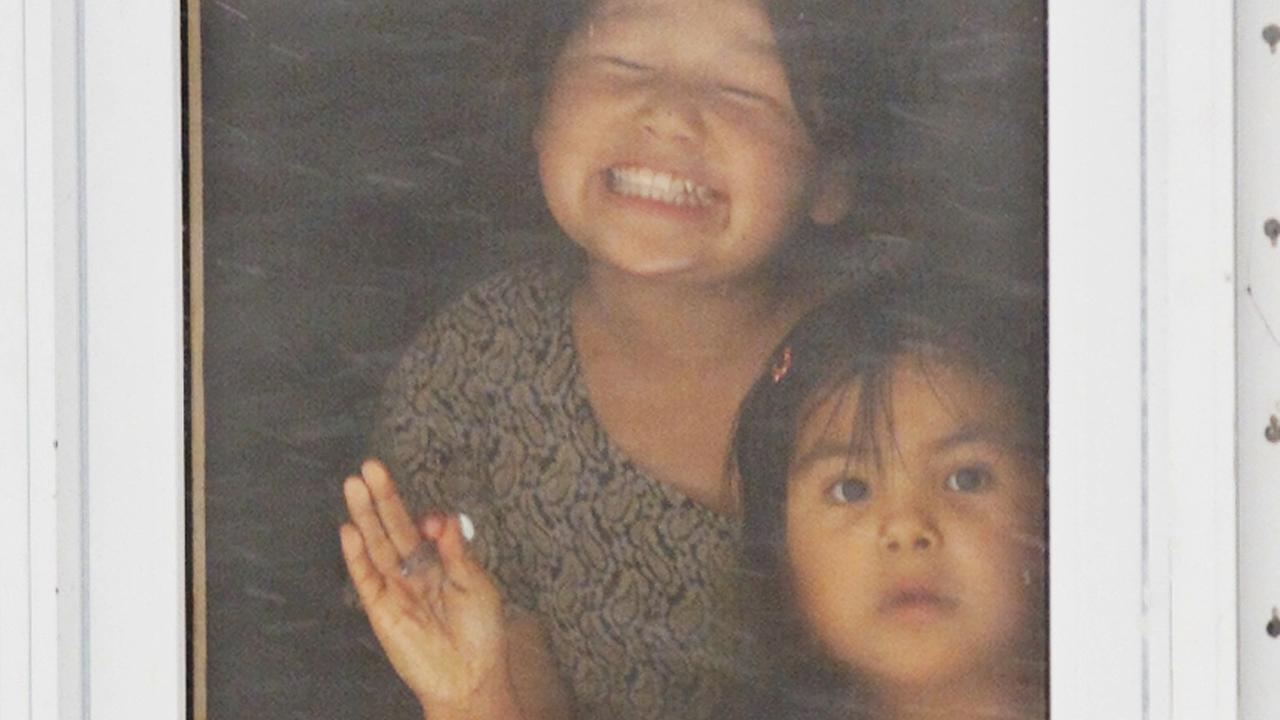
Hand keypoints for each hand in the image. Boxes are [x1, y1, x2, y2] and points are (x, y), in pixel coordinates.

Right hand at [340, 459, 518, 719]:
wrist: (469, 676)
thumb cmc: (480, 632)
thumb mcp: (475, 583)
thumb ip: (455, 550)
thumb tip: (441, 516)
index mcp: (440, 563)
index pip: (423, 529)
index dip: (425, 519)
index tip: (432, 520)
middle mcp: (414, 571)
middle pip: (393, 528)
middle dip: (382, 498)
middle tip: (370, 466)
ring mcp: (395, 588)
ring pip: (375, 545)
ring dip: (364, 516)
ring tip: (353, 484)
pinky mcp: (380, 608)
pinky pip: (365, 577)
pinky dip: (355, 554)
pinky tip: (348, 528)